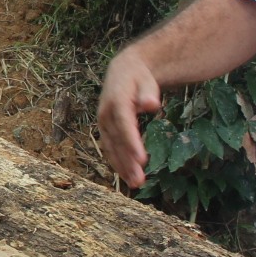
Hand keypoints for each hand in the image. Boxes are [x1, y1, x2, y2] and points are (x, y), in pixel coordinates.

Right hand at [97, 45, 163, 189]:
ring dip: (122, 167)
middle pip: (117, 141)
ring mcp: (103, 124)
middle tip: (139, 180)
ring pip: (112, 148)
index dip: (132, 142)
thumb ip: (148, 93)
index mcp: (116, 101)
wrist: (122, 72)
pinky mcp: (105, 130)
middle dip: (128, 162)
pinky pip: (110, 149)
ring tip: (135, 184)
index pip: (124, 124)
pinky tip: (127, 177)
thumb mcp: (146, 80)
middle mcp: (106, 114)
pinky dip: (117, 163)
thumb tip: (152, 104)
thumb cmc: (138, 77)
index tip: (142, 159)